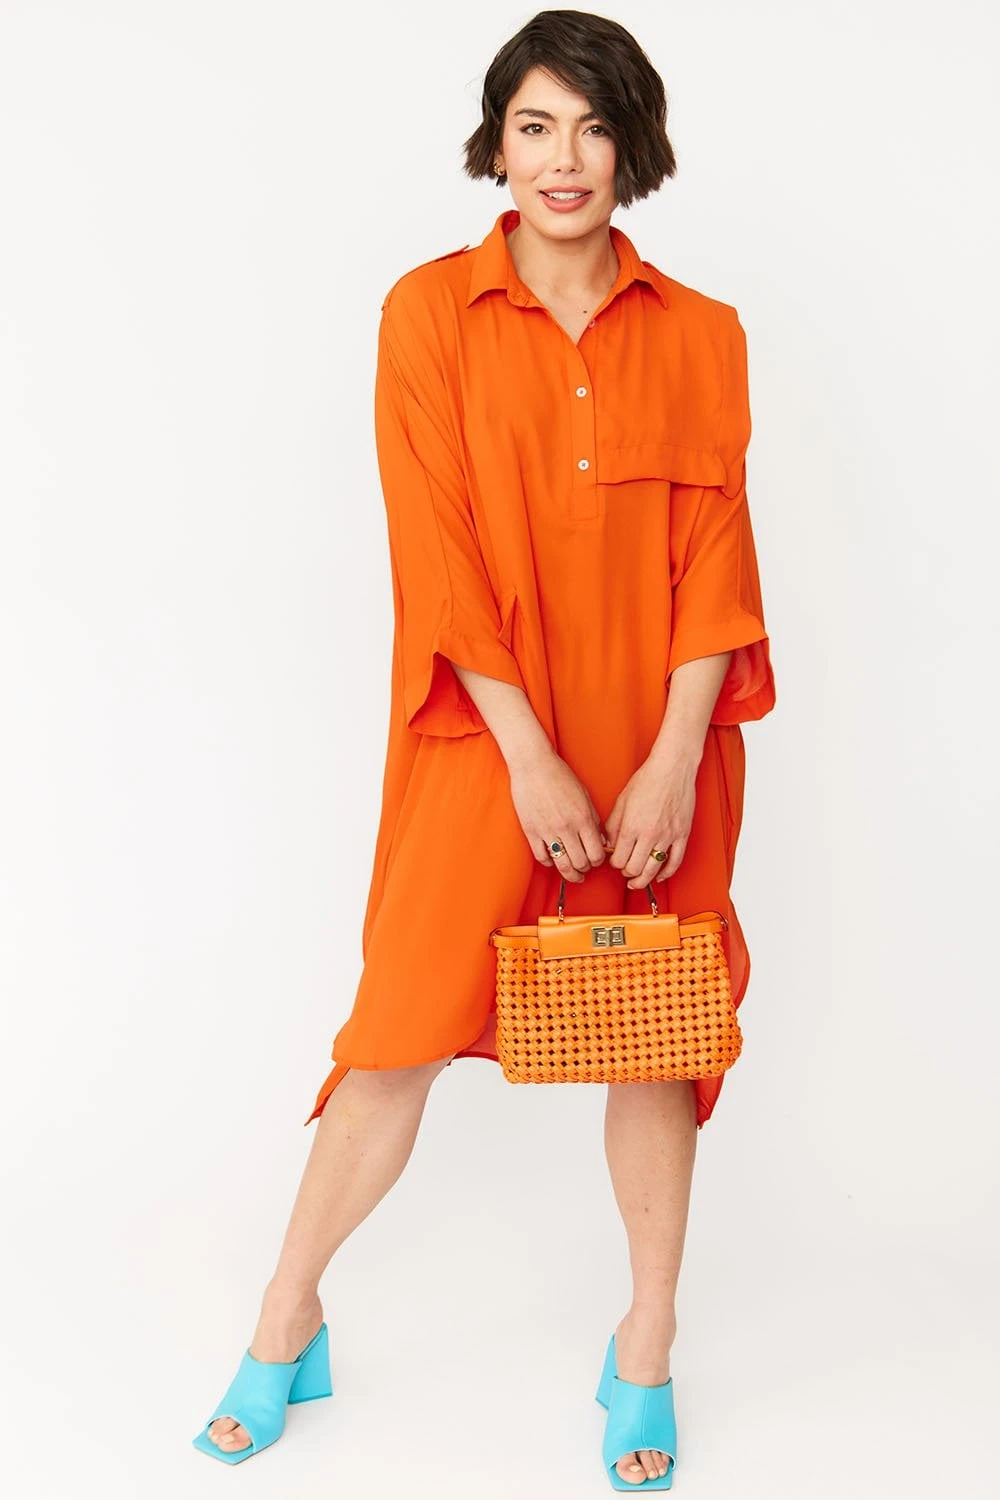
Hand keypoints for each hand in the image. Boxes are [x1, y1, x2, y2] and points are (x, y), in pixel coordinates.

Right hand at [507, 745, 606, 882]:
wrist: (533, 765)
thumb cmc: (559, 776)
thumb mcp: (584, 795)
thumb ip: (593, 819)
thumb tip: (600, 841)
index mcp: (583, 818)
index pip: (596, 853)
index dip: (598, 861)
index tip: (596, 860)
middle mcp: (567, 827)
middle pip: (581, 863)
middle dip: (585, 869)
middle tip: (585, 868)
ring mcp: (548, 831)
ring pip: (563, 865)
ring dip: (570, 874)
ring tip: (572, 874)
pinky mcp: (531, 831)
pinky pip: (542, 857)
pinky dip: (549, 863)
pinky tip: (553, 860)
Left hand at [604, 757, 695, 887]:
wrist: (672, 768)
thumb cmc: (647, 780)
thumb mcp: (621, 801)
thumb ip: (613, 825)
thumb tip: (609, 844)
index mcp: (631, 826)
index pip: (618, 859)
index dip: (614, 864)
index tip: (614, 861)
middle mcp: (649, 834)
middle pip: (634, 868)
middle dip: (626, 872)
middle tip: (624, 870)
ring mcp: (668, 836)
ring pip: (653, 869)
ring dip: (643, 879)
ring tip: (637, 881)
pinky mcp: (682, 834)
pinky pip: (675, 861)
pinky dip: (666, 873)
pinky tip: (659, 876)